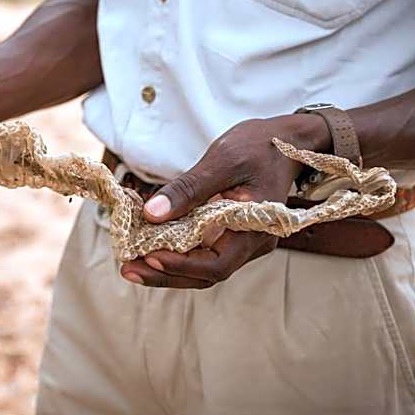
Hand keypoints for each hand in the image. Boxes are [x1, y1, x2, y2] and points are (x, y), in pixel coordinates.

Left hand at [119, 115, 329, 288]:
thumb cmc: (261, 146)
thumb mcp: (222, 160)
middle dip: (165, 274)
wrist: (287, 140)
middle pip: (205, 274)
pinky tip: (149, 245)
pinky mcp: (230, 233)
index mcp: (255, 229)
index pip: (217, 264)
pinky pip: (202, 251)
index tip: (150, 256)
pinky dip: (175, 251)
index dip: (181, 265)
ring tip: (130, 263)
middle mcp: (251, 243)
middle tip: (127, 268)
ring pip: (202, 267)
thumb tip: (152, 213)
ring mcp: (241, 241)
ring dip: (166, 268)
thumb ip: (189, 188)